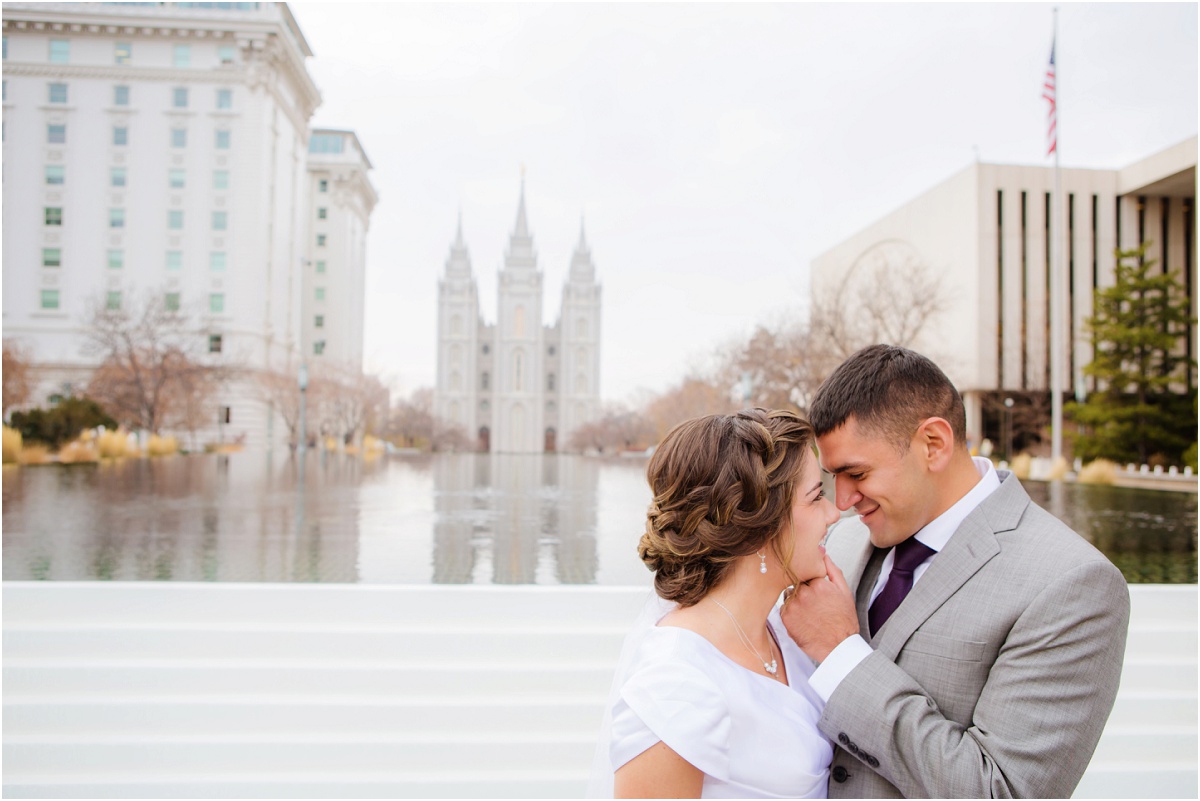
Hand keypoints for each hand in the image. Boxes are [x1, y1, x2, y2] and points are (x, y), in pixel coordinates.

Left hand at [781, 548, 859, 663]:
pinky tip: (804, 620)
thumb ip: (832, 569)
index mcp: (818, 583)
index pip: (805, 571)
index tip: (815, 587)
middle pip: (795, 582)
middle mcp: (803, 593)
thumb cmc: (843, 620)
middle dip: (802, 588)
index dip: (810, 579)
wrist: (838, 647)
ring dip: (795, 600)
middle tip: (814, 602)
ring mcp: (793, 606)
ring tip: (810, 612)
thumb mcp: (844, 591)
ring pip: (788, 595)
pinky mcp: (786, 618)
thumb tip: (822, 552)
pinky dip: (791, 612)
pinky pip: (784, 608)